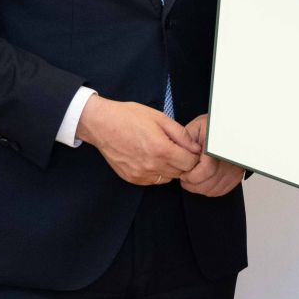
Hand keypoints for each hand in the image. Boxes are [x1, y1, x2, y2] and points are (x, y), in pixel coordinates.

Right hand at [75, 94, 201, 186]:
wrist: (102, 125)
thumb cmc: (130, 117)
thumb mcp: (160, 118)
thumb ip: (181, 134)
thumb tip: (196, 147)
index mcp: (161, 149)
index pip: (190, 163)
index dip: (193, 155)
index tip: (190, 148)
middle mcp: (152, 166)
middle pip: (180, 172)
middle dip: (183, 161)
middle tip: (177, 148)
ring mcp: (141, 174)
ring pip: (168, 178)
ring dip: (170, 168)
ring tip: (162, 152)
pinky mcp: (132, 179)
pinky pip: (153, 181)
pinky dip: (157, 172)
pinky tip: (151, 158)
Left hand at [179, 114, 243, 197]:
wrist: (232, 127)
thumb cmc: (212, 127)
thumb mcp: (196, 128)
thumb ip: (186, 141)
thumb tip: (177, 156)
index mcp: (216, 147)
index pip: (204, 171)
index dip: (190, 176)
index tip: (183, 173)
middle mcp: (228, 159)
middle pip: (207, 184)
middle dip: (192, 184)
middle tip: (185, 177)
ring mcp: (234, 169)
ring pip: (212, 189)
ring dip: (199, 188)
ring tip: (193, 178)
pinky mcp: (236, 176)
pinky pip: (220, 191)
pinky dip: (209, 189)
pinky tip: (204, 180)